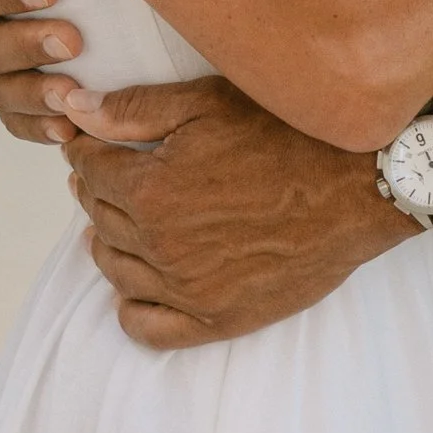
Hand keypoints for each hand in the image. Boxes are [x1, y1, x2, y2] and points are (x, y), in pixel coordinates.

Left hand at [45, 71, 400, 344]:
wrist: (358, 187)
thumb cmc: (287, 135)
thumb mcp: (208, 104)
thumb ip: (133, 110)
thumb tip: (74, 107)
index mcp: (150, 190)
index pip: (88, 168)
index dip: (83, 148)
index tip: (88, 140)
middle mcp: (159, 245)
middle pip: (99, 216)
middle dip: (96, 188)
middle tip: (107, 171)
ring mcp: (186, 289)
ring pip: (115, 269)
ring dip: (108, 240)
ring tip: (123, 218)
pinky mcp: (215, 320)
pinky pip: (147, 328)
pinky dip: (132, 306)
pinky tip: (140, 282)